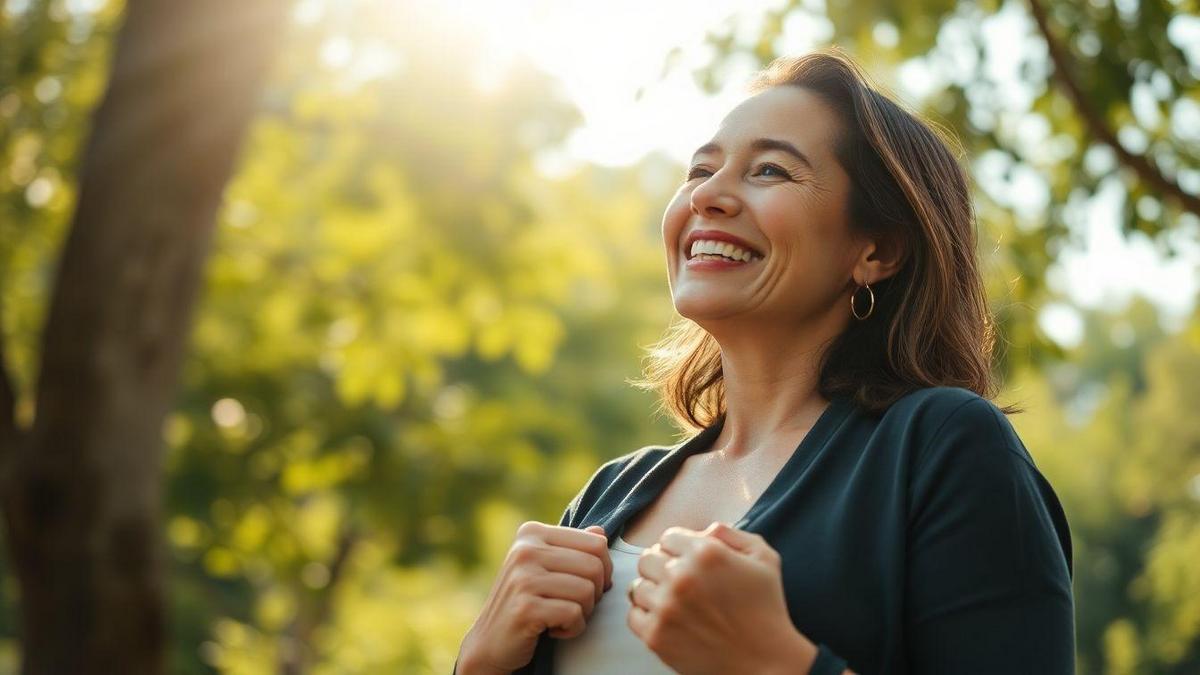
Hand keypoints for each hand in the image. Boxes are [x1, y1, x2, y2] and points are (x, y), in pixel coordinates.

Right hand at [457, 522, 612, 674]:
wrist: (491, 642)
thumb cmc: (527, 602)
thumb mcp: (546, 568)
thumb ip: (573, 548)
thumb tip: (601, 533)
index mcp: (532, 533)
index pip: (597, 543)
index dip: (603, 570)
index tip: (584, 586)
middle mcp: (525, 549)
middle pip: (595, 567)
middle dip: (595, 593)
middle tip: (573, 606)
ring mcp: (523, 577)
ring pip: (587, 591)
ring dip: (584, 613)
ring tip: (561, 618)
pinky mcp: (525, 607)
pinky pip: (574, 614)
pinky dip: (573, 628)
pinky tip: (554, 630)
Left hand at [626, 522, 816, 674]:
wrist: (766, 662)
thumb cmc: (767, 609)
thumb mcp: (763, 557)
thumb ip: (732, 534)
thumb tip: (705, 529)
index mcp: (705, 552)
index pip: (668, 537)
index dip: (678, 549)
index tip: (687, 562)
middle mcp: (681, 576)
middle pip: (648, 558)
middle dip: (662, 567)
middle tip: (679, 583)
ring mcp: (665, 607)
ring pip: (638, 586)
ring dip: (654, 592)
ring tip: (675, 603)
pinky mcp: (656, 635)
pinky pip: (633, 615)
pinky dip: (647, 616)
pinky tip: (668, 620)